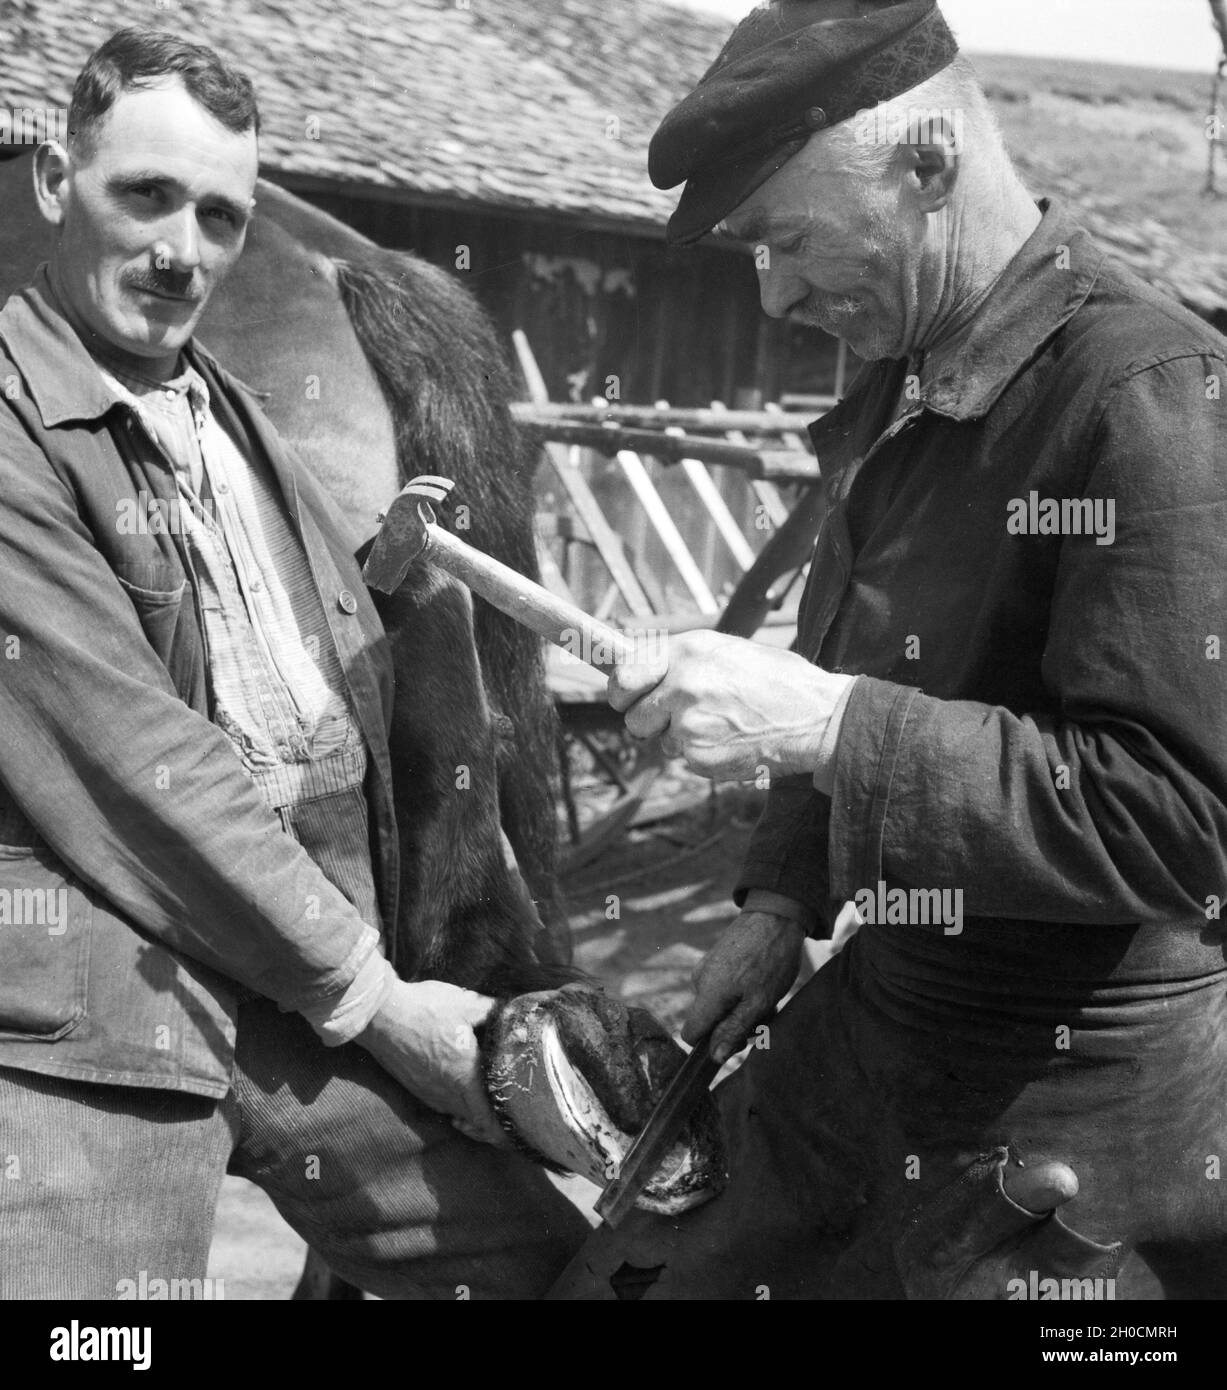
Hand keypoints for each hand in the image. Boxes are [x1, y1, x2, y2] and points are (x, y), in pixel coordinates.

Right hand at [356, 979, 509, 1146]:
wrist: (378, 1014)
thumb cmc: (424, 1008)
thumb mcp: (466, 1004)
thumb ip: (494, 1013)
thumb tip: (517, 1017)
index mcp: (464, 1076)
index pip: (489, 1117)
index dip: (505, 1128)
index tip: (520, 1126)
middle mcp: (447, 1093)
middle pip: (477, 1122)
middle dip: (495, 1122)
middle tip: (513, 1112)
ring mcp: (429, 1094)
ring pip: (459, 1114)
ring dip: (476, 1114)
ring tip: (492, 1103)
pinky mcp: (416, 1089)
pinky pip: (443, 1107)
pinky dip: (458, 1106)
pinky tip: (463, 1092)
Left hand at [606, 629, 846, 781]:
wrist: (817, 717)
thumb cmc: (777, 680)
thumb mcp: (728, 651)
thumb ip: (682, 660)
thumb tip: (638, 670)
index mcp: (688, 651)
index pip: (625, 673)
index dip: (621, 690)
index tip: (623, 696)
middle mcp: (682, 685)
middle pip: (634, 717)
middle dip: (649, 720)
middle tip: (675, 717)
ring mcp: (689, 724)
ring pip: (663, 741)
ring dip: (683, 738)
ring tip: (722, 724)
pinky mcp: (700, 756)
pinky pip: (687, 759)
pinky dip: (704, 755)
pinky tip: (733, 740)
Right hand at [682, 910, 806, 1063]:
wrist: (775, 915)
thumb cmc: (770, 959)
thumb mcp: (759, 1002)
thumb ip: (734, 1030)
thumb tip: (714, 1057)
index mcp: (707, 994)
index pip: (690, 1034)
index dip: (710, 1044)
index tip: (737, 1038)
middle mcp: (699, 980)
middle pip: (708, 1021)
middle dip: (734, 1024)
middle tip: (765, 1014)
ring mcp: (705, 967)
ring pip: (718, 1004)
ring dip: (741, 1008)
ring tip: (767, 994)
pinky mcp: (714, 959)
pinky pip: (721, 987)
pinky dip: (740, 992)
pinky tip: (761, 981)